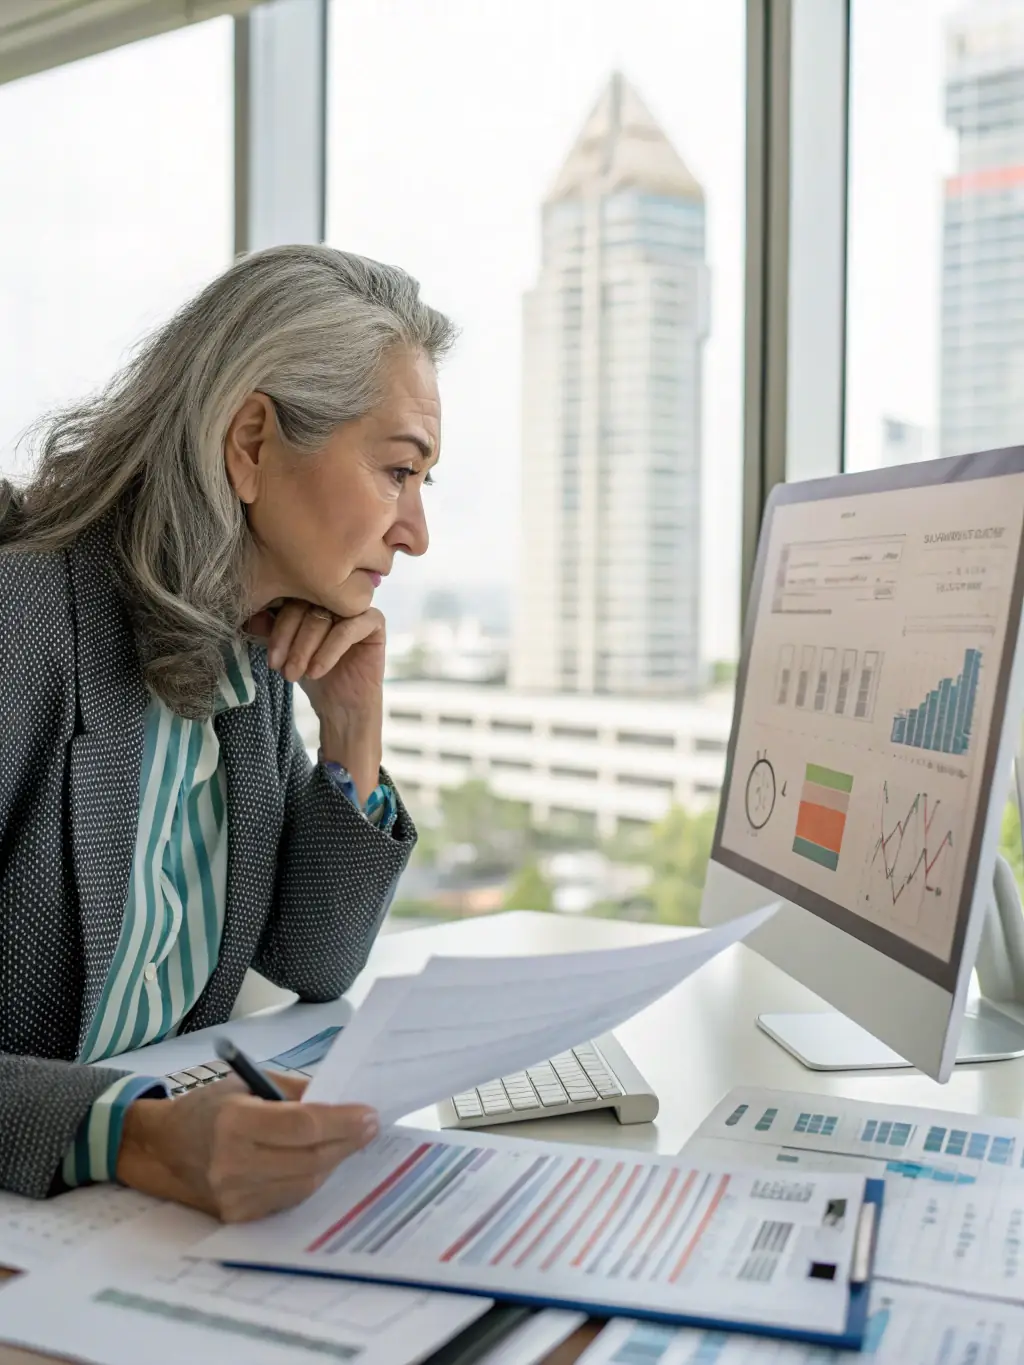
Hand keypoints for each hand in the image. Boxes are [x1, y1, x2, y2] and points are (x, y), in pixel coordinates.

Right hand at [116, 1072, 378, 1222]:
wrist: (163, 1147)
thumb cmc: (210, 1106)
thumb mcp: (250, 1083)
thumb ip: (296, 1093)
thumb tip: (343, 1103)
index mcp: (235, 1122)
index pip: (303, 1127)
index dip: (343, 1122)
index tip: (370, 1114)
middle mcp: (233, 1165)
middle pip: (310, 1159)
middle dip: (347, 1142)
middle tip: (370, 1127)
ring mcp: (234, 1197)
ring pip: (306, 1183)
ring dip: (334, 1162)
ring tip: (351, 1140)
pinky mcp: (238, 1217)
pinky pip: (290, 1198)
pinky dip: (312, 1178)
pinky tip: (323, 1160)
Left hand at [248, 599, 385, 802]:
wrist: (340, 706)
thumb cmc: (312, 674)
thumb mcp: (284, 650)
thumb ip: (269, 631)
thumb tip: (250, 617)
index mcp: (311, 594)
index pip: (289, 598)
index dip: (277, 628)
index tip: (271, 659)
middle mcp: (333, 595)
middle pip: (306, 604)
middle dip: (290, 639)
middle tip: (281, 669)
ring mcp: (355, 606)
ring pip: (324, 616)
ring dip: (306, 648)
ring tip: (297, 674)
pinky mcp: (375, 621)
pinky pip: (350, 628)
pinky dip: (329, 651)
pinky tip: (317, 671)